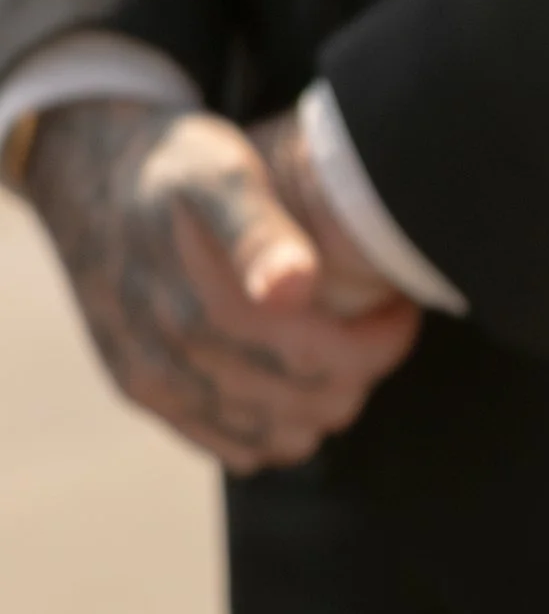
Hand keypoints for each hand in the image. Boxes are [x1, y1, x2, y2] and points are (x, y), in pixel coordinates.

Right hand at [25, 98, 420, 471]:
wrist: (87, 173)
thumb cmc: (172, 165)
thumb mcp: (218, 171)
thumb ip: (257, 229)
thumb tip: (293, 288)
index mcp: (206, 308)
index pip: (329, 365)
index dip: (382, 343)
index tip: (397, 307)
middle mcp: (175, 358)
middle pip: (310, 406)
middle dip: (360, 372)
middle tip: (374, 326)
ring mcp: (155, 384)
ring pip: (276, 438)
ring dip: (321, 406)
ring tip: (335, 350)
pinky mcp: (142, 395)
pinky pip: (230, 448)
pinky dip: (273, 431)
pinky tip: (290, 384)